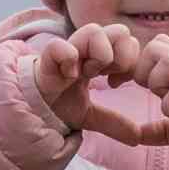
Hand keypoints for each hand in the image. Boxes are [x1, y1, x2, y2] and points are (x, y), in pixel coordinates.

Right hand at [29, 24, 145, 134]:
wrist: (31, 108)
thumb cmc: (59, 103)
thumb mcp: (91, 116)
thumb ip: (114, 123)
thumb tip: (137, 138)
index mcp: (98, 57)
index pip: (128, 40)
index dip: (130, 61)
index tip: (117, 82)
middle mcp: (86, 49)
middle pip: (119, 31)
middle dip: (120, 57)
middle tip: (107, 76)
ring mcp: (68, 49)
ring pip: (95, 31)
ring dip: (99, 56)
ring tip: (88, 74)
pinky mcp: (48, 56)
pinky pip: (61, 46)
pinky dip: (69, 59)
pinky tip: (70, 77)